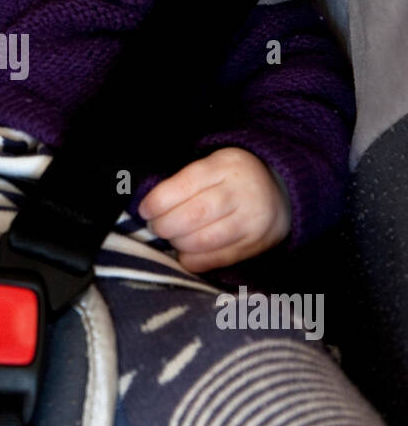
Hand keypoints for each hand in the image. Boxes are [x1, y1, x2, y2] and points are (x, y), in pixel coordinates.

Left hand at [136, 147, 290, 272]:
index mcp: (226, 166)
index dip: (158, 201)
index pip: (185, 185)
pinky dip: (194, 260)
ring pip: (203, 240)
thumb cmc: (233, 178)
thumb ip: (186, 181)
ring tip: (171, 238)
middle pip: (193, 215)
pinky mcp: (255, 245)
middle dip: (165, 225)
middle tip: (155, 227)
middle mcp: (242, 192)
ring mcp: (251, 221)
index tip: (145, 210)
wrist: (281, 192)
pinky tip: (185, 253)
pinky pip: (217, 259)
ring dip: (178, 243)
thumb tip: (150, 207)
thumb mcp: (214, 165)